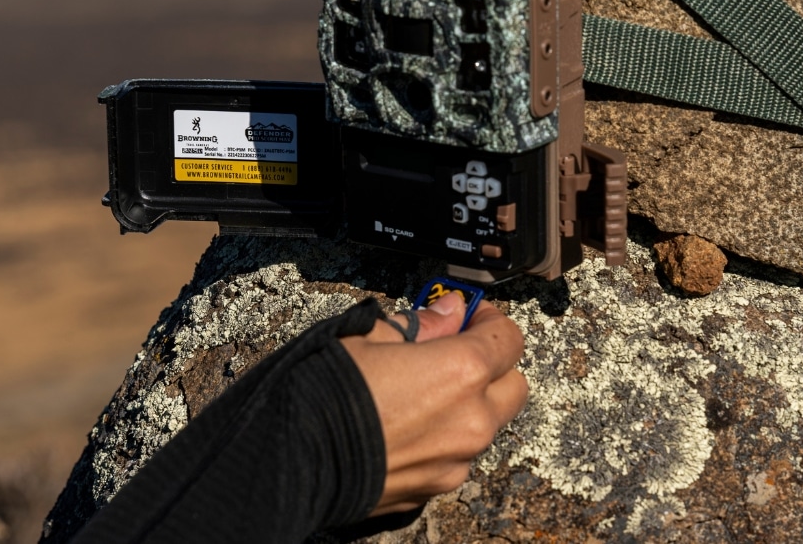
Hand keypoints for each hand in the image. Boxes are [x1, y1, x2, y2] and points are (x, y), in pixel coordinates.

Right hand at [340, 292, 526, 515]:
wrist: (288, 460)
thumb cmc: (323, 391)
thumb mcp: (367, 334)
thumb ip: (421, 324)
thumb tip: (448, 312)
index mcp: (462, 372)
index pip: (509, 338)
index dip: (490, 321)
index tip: (468, 315)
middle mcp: (471, 421)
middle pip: (514, 387)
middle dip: (492, 367)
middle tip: (454, 352)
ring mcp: (456, 462)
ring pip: (487, 426)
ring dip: (470, 406)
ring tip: (420, 394)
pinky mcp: (433, 490)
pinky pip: (456, 457)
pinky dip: (444, 440)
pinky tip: (404, 427)